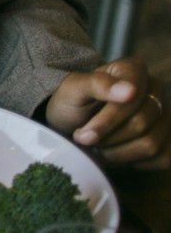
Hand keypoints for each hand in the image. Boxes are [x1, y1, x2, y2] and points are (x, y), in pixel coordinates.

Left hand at [45, 58, 168, 168]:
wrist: (73, 121)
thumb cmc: (72, 103)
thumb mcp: (73, 90)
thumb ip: (97, 84)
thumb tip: (130, 91)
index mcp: (134, 70)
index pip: (131, 101)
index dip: (106, 122)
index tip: (83, 135)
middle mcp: (156, 90)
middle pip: (141, 124)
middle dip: (107, 137)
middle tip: (84, 139)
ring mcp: (166, 115)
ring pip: (151, 145)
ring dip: (117, 153)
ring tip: (98, 145)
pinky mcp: (169, 140)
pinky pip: (162, 158)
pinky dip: (133, 161)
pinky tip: (115, 152)